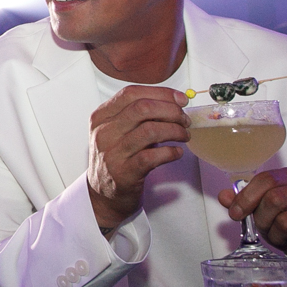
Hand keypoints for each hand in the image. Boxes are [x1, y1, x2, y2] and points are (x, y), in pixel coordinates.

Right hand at [87, 86, 190, 231]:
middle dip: (171, 110)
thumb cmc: (116, 158)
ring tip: (184, 135)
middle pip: (142, 108)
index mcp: (101, 117)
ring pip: (150, 130)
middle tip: (185, 119)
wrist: (103, 193)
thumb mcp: (117, 131)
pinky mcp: (124, 172)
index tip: (180, 100)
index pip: (131, 93)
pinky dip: (171, 152)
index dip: (161, 93)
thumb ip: (137, 115)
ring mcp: (112, 153)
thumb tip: (173, 102)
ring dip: (175, 130)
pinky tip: (176, 152)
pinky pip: (153, 156)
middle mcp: (104, 132)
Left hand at [219, 167, 286, 277]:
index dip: (246, 198)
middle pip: (274, 200)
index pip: (265, 180)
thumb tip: (224, 196)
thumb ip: (248, 202)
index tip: (235, 214)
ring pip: (286, 222)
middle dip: (262, 221)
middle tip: (267, 230)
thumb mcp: (271, 212)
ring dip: (278, 237)